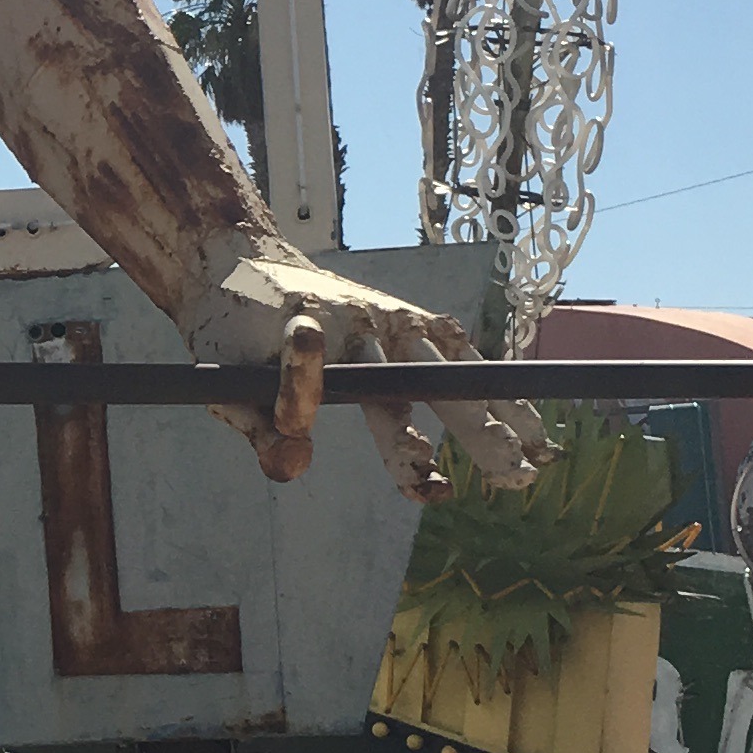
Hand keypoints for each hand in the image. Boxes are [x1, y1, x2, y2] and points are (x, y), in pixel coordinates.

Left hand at [183, 239, 546, 502]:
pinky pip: (455, 350)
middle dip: (433, 434)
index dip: (295, 393)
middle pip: (400, 380)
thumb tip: (297, 468)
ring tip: (529, 466)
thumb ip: (255, 426)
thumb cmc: (231, 334)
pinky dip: (491, 386)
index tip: (294, 434)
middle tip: (460, 487)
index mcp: (294, 326)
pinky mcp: (405, 316)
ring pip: (443, 371)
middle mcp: (351, 320)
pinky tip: (528, 427)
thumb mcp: (223, 381)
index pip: (303, 365)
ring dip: (487, 419)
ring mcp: (385, 316)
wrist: (241, 264)